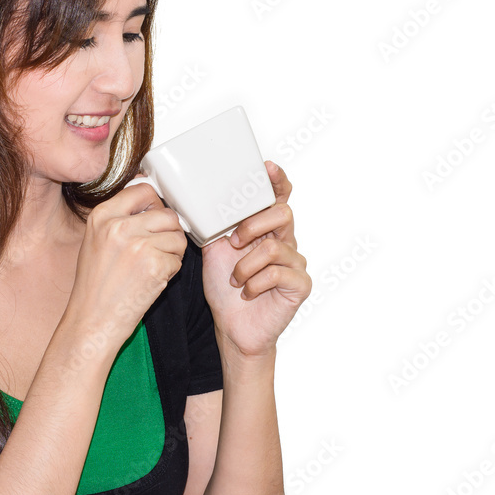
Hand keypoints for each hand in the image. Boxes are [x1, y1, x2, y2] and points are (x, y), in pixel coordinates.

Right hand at [66, 178, 187, 353]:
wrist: (92, 320)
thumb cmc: (94, 286)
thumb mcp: (96, 241)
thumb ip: (119, 218)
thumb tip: (151, 201)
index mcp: (102, 215)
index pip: (143, 190)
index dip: (155, 204)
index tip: (155, 217)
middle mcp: (119, 226)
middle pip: (166, 213)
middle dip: (168, 231)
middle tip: (156, 249)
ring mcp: (137, 245)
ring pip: (177, 235)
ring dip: (172, 252)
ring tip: (152, 266)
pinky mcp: (154, 265)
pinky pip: (178, 258)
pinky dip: (171, 270)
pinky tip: (152, 280)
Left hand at [200, 161, 311, 357]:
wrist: (232, 327)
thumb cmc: (225, 288)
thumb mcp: (214, 250)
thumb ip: (213, 224)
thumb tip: (194, 200)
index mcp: (265, 229)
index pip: (278, 198)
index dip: (277, 181)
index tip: (267, 168)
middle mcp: (285, 241)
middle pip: (282, 213)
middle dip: (253, 225)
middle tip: (233, 242)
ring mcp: (295, 263)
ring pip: (275, 247)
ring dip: (245, 265)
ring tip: (235, 280)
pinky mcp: (300, 284)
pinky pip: (278, 273)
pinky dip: (254, 283)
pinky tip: (247, 293)